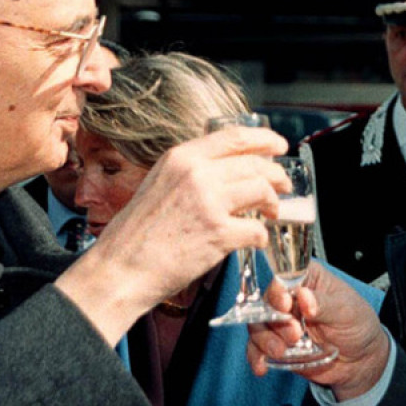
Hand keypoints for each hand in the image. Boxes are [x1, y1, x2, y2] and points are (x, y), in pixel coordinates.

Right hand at [56, 126, 287, 343]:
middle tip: (284, 186)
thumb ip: (191, 171)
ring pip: (263, 190)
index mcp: (182, 157)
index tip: (280, 147)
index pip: (235, 137)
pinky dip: (261, 237)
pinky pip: (257, 230)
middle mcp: (197, 173)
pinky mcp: (218, 234)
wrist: (121, 268)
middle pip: (256, 164)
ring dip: (274, 203)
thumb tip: (228, 169)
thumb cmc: (137, 232)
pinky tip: (255, 241)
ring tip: (271, 213)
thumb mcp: (159, 183)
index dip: (265, 140)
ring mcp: (209, 202)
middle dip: (277, 175)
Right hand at [247, 262, 389, 399]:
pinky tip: (262, 367)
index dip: (279, 291)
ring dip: (265, 340)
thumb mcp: (347, 312)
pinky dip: (257, 357)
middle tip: (294, 335)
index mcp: (307, 278)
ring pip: (258, 325)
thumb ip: (324, 304)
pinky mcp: (276, 342)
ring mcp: (280, 320)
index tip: (285, 304)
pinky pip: (257, 347)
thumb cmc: (357, 325)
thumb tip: (304, 296)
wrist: (360, 361)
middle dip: (275, 321)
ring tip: (281, 352)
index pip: (284, 277)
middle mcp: (289, 296)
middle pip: (267, 302)